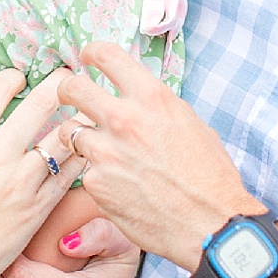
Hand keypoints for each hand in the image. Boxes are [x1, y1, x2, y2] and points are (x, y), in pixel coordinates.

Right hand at [0, 70, 80, 277]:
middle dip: (60, 84)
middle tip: (68, 78)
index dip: (13, 78)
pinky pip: (69, 173)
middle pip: (41, 103)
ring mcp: (20, 181)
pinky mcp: (37, 208)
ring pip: (63, 136)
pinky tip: (83, 151)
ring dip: (76, 121)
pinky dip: (78, 158)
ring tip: (83, 114)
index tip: (21, 78)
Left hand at [57, 41, 261, 271]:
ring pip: (71, 131)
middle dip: (67, 89)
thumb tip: (139, 102)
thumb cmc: (210, 176)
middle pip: (72, 88)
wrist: (210, 224)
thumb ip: (157, 108)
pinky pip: (87, 171)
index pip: (106, 54)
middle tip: (70, 96)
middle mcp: (123, 119)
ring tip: (101, 150)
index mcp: (151, 97)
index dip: (91, 52)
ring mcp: (105, 152)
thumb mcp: (191, 124)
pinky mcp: (96, 184)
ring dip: (81, 137)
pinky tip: (119, 186)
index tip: (87, 57)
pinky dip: (98, 176)